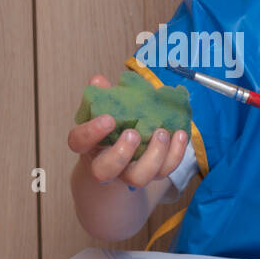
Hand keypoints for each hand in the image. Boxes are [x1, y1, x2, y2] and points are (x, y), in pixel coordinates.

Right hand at [67, 73, 189, 187]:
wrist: (122, 161)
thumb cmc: (112, 130)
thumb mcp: (103, 112)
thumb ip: (101, 96)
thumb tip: (98, 81)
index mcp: (88, 145)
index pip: (79, 141)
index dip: (91, 132)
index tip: (108, 119)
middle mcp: (105, 165)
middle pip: (105, 171)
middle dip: (121, 153)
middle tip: (133, 133)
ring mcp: (129, 174)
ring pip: (138, 177)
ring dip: (153, 155)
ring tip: (161, 132)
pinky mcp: (152, 175)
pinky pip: (165, 171)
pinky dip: (175, 153)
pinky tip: (180, 134)